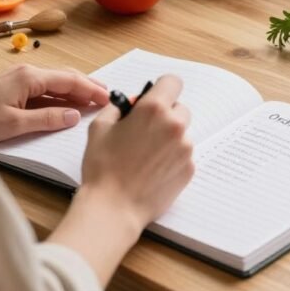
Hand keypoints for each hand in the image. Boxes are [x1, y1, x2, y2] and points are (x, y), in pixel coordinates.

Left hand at [0, 64, 109, 142]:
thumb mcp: (15, 124)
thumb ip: (47, 119)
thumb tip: (74, 116)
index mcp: (30, 77)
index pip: (68, 80)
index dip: (90, 89)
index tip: (107, 97)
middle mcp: (28, 72)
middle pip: (65, 76)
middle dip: (87, 85)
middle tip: (107, 96)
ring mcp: (21, 77)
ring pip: (56, 82)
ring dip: (75, 90)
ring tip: (93, 98)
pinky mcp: (15, 86)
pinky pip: (45, 88)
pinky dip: (61, 95)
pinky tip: (68, 103)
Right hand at [80, 73, 193, 231]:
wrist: (113, 208)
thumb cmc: (102, 167)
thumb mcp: (100, 127)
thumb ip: (119, 107)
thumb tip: (132, 102)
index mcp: (153, 109)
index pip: (172, 82)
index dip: (162, 88)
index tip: (155, 97)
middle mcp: (174, 125)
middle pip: (179, 108)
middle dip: (165, 115)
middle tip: (146, 130)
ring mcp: (185, 148)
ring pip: (182, 133)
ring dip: (169, 138)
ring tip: (146, 156)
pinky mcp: (189, 169)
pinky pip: (184, 154)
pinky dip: (172, 158)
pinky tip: (153, 170)